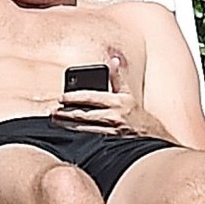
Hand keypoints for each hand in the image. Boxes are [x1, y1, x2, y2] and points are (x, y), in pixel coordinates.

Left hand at [53, 57, 168, 138]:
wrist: (152, 136)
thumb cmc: (136, 114)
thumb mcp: (127, 93)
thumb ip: (117, 77)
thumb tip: (113, 60)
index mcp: (117, 101)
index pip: (91, 97)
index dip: (74, 97)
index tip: (61, 97)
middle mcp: (114, 116)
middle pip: (84, 114)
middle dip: (66, 113)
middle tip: (52, 111)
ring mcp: (111, 131)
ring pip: (84, 128)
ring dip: (67, 124)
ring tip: (55, 121)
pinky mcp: (109, 143)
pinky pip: (89, 138)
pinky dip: (77, 134)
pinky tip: (67, 132)